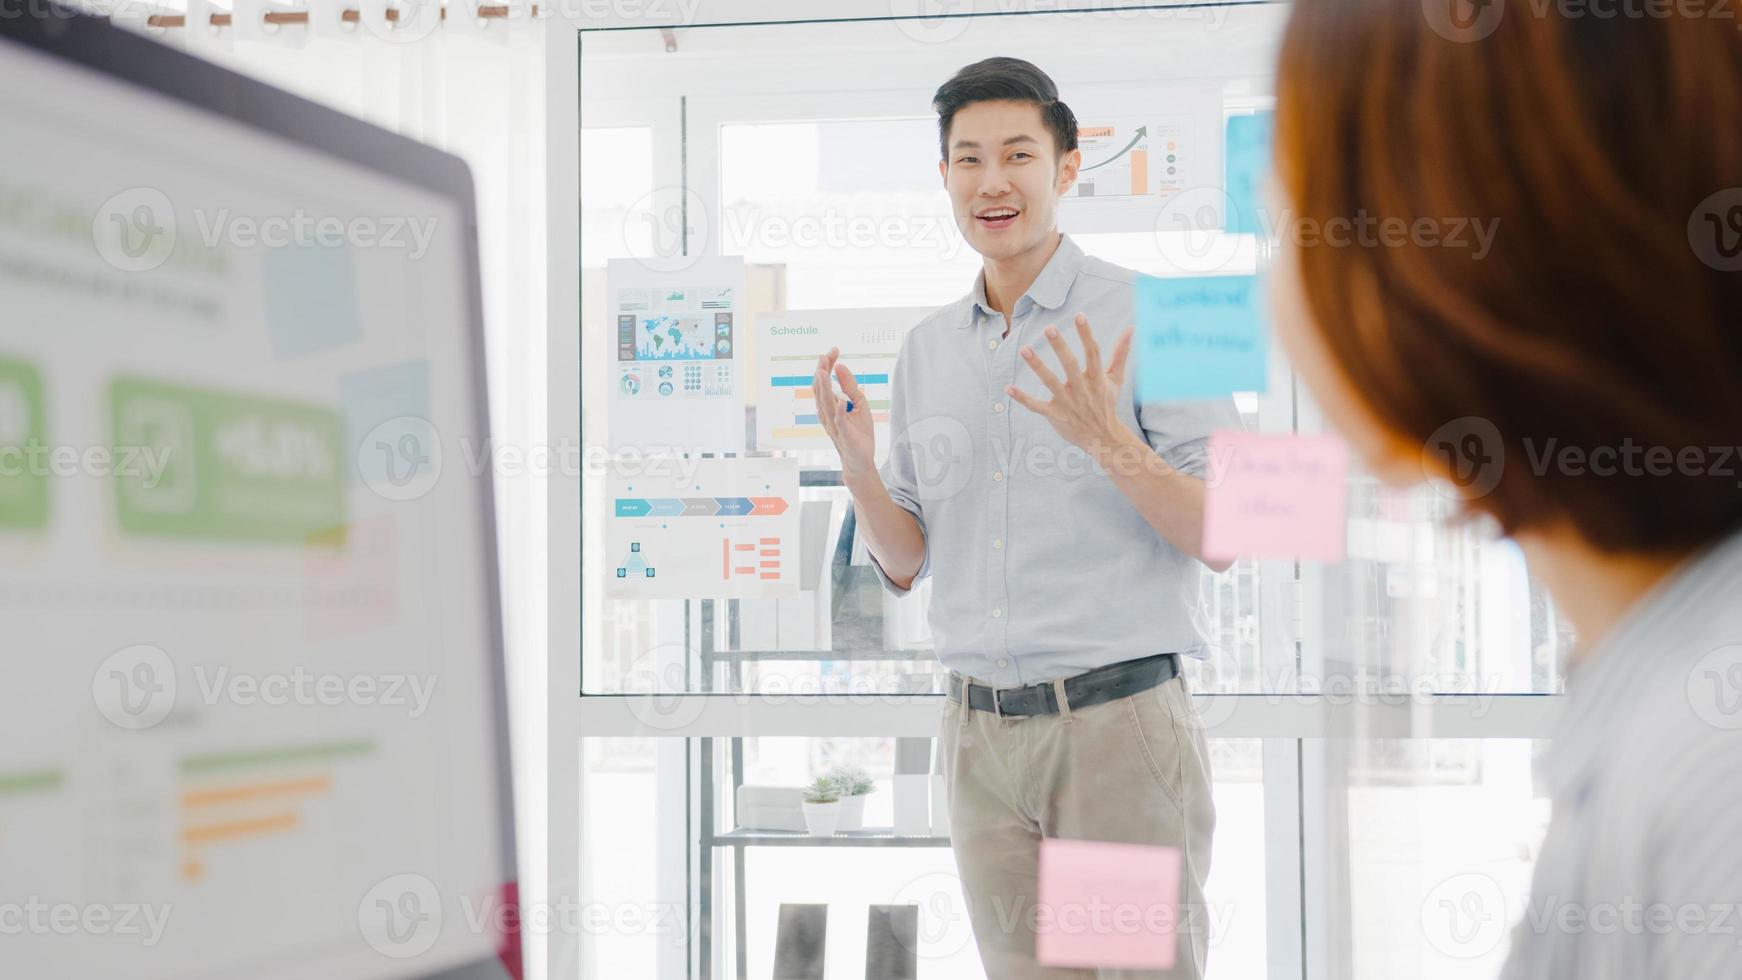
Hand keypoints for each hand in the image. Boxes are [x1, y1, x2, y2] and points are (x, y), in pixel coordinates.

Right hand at [812, 347, 876, 480]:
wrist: (860, 460)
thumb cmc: (858, 433)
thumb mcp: (858, 403)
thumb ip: (849, 385)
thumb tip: (841, 366)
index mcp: (830, 404)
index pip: (824, 381)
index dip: (828, 365)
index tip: (834, 350)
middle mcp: (827, 413)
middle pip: (821, 389)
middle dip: (822, 371)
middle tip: (824, 355)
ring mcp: (834, 424)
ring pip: (826, 403)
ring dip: (824, 387)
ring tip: (824, 371)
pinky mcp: (844, 434)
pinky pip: (839, 421)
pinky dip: (839, 410)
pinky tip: (841, 399)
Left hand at [1007, 313, 1135, 461]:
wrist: (1103, 438)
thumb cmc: (1106, 403)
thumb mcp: (1116, 379)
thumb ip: (1121, 353)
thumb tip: (1131, 329)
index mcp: (1097, 378)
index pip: (1092, 353)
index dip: (1086, 334)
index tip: (1079, 316)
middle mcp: (1082, 389)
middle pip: (1070, 366)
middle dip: (1060, 348)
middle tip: (1050, 329)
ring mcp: (1068, 403)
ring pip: (1050, 382)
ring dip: (1038, 366)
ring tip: (1025, 349)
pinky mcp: (1056, 415)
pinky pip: (1037, 406)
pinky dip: (1023, 399)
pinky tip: (1008, 388)